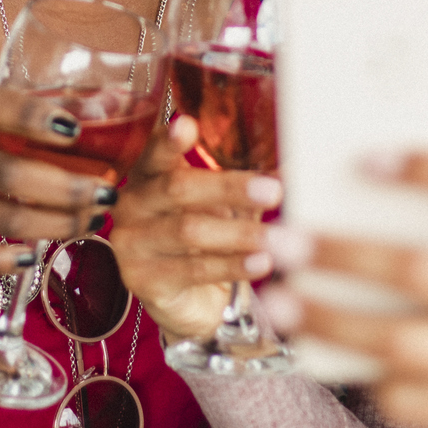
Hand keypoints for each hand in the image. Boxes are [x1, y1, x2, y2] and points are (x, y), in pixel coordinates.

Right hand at [0, 81, 116, 275]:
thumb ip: (29, 107)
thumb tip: (111, 107)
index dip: (35, 118)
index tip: (76, 131)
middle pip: (10, 173)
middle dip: (69, 188)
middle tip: (107, 194)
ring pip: (2, 216)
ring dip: (56, 224)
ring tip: (91, 221)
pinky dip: (4, 260)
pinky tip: (35, 255)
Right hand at [111, 115, 282, 341]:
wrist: (191, 302)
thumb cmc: (207, 241)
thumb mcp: (228, 206)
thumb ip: (251, 184)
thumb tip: (296, 166)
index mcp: (148, 175)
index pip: (155, 152)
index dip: (169, 140)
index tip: (188, 126)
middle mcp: (132, 204)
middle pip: (178, 188)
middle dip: (229, 188)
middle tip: (273, 191)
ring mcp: (131, 243)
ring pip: (187, 230)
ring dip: (239, 234)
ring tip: (277, 237)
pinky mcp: (142, 280)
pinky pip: (192, 270)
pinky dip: (232, 265)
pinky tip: (262, 263)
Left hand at [266, 155, 427, 427]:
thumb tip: (379, 189)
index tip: (366, 157)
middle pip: (421, 272)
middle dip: (342, 257)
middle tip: (284, 243)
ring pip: (401, 344)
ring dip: (330, 323)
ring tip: (279, 306)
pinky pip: (411, 398)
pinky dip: (369, 377)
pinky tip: (338, 361)